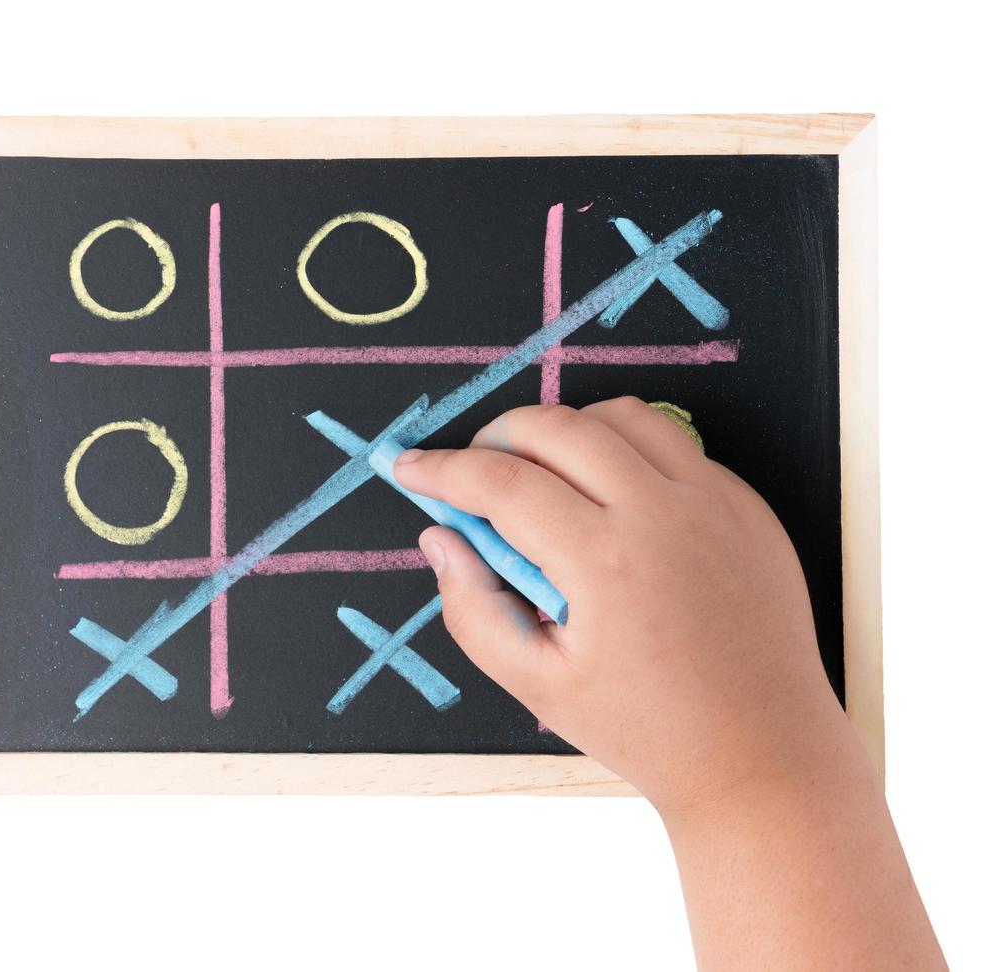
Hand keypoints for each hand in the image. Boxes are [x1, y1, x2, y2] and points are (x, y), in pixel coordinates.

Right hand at [394, 397, 849, 812]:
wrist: (762, 754)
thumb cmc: (646, 729)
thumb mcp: (537, 685)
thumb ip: (472, 608)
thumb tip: (441, 540)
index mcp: (605, 563)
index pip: (501, 483)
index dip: (442, 470)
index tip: (410, 469)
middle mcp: (664, 515)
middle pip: (558, 426)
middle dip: (497, 436)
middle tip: (473, 470)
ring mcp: (716, 503)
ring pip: (623, 417)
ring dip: (567, 430)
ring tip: (542, 474)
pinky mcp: (749, 507)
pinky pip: (676, 447)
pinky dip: (628, 454)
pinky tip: (610, 501)